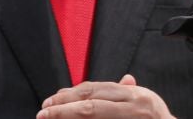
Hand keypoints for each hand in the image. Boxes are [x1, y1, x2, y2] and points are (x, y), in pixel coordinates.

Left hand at [36, 75, 174, 118]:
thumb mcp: (148, 101)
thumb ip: (130, 91)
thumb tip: (125, 78)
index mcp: (135, 94)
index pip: (95, 90)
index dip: (70, 94)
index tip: (52, 100)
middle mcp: (133, 106)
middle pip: (91, 104)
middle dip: (64, 107)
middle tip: (44, 111)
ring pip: (93, 115)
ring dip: (68, 117)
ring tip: (49, 118)